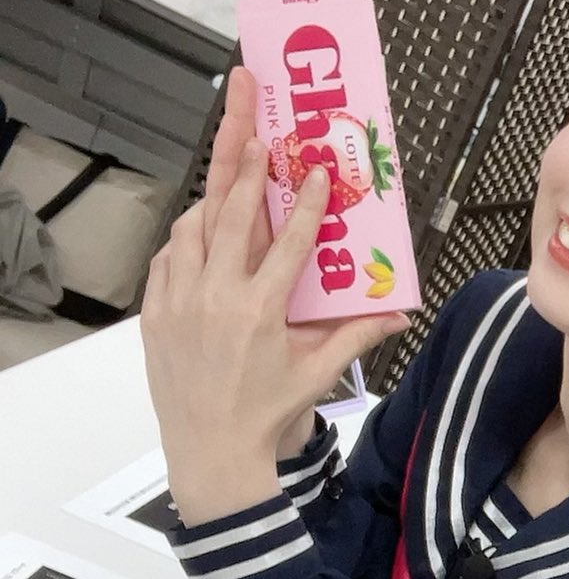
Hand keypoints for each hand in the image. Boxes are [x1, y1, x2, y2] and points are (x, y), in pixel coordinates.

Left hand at [141, 68, 406, 524]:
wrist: (212, 452)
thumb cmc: (267, 414)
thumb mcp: (318, 374)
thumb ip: (358, 336)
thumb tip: (401, 313)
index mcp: (261, 310)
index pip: (288, 242)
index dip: (305, 202)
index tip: (316, 169)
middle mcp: (216, 297)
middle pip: (231, 212)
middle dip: (245, 163)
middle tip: (257, 126)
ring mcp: (180, 300)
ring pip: (194, 227)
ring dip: (213, 195)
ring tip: (229, 170)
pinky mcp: (156, 311)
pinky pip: (169, 257)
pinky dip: (186, 236)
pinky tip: (200, 227)